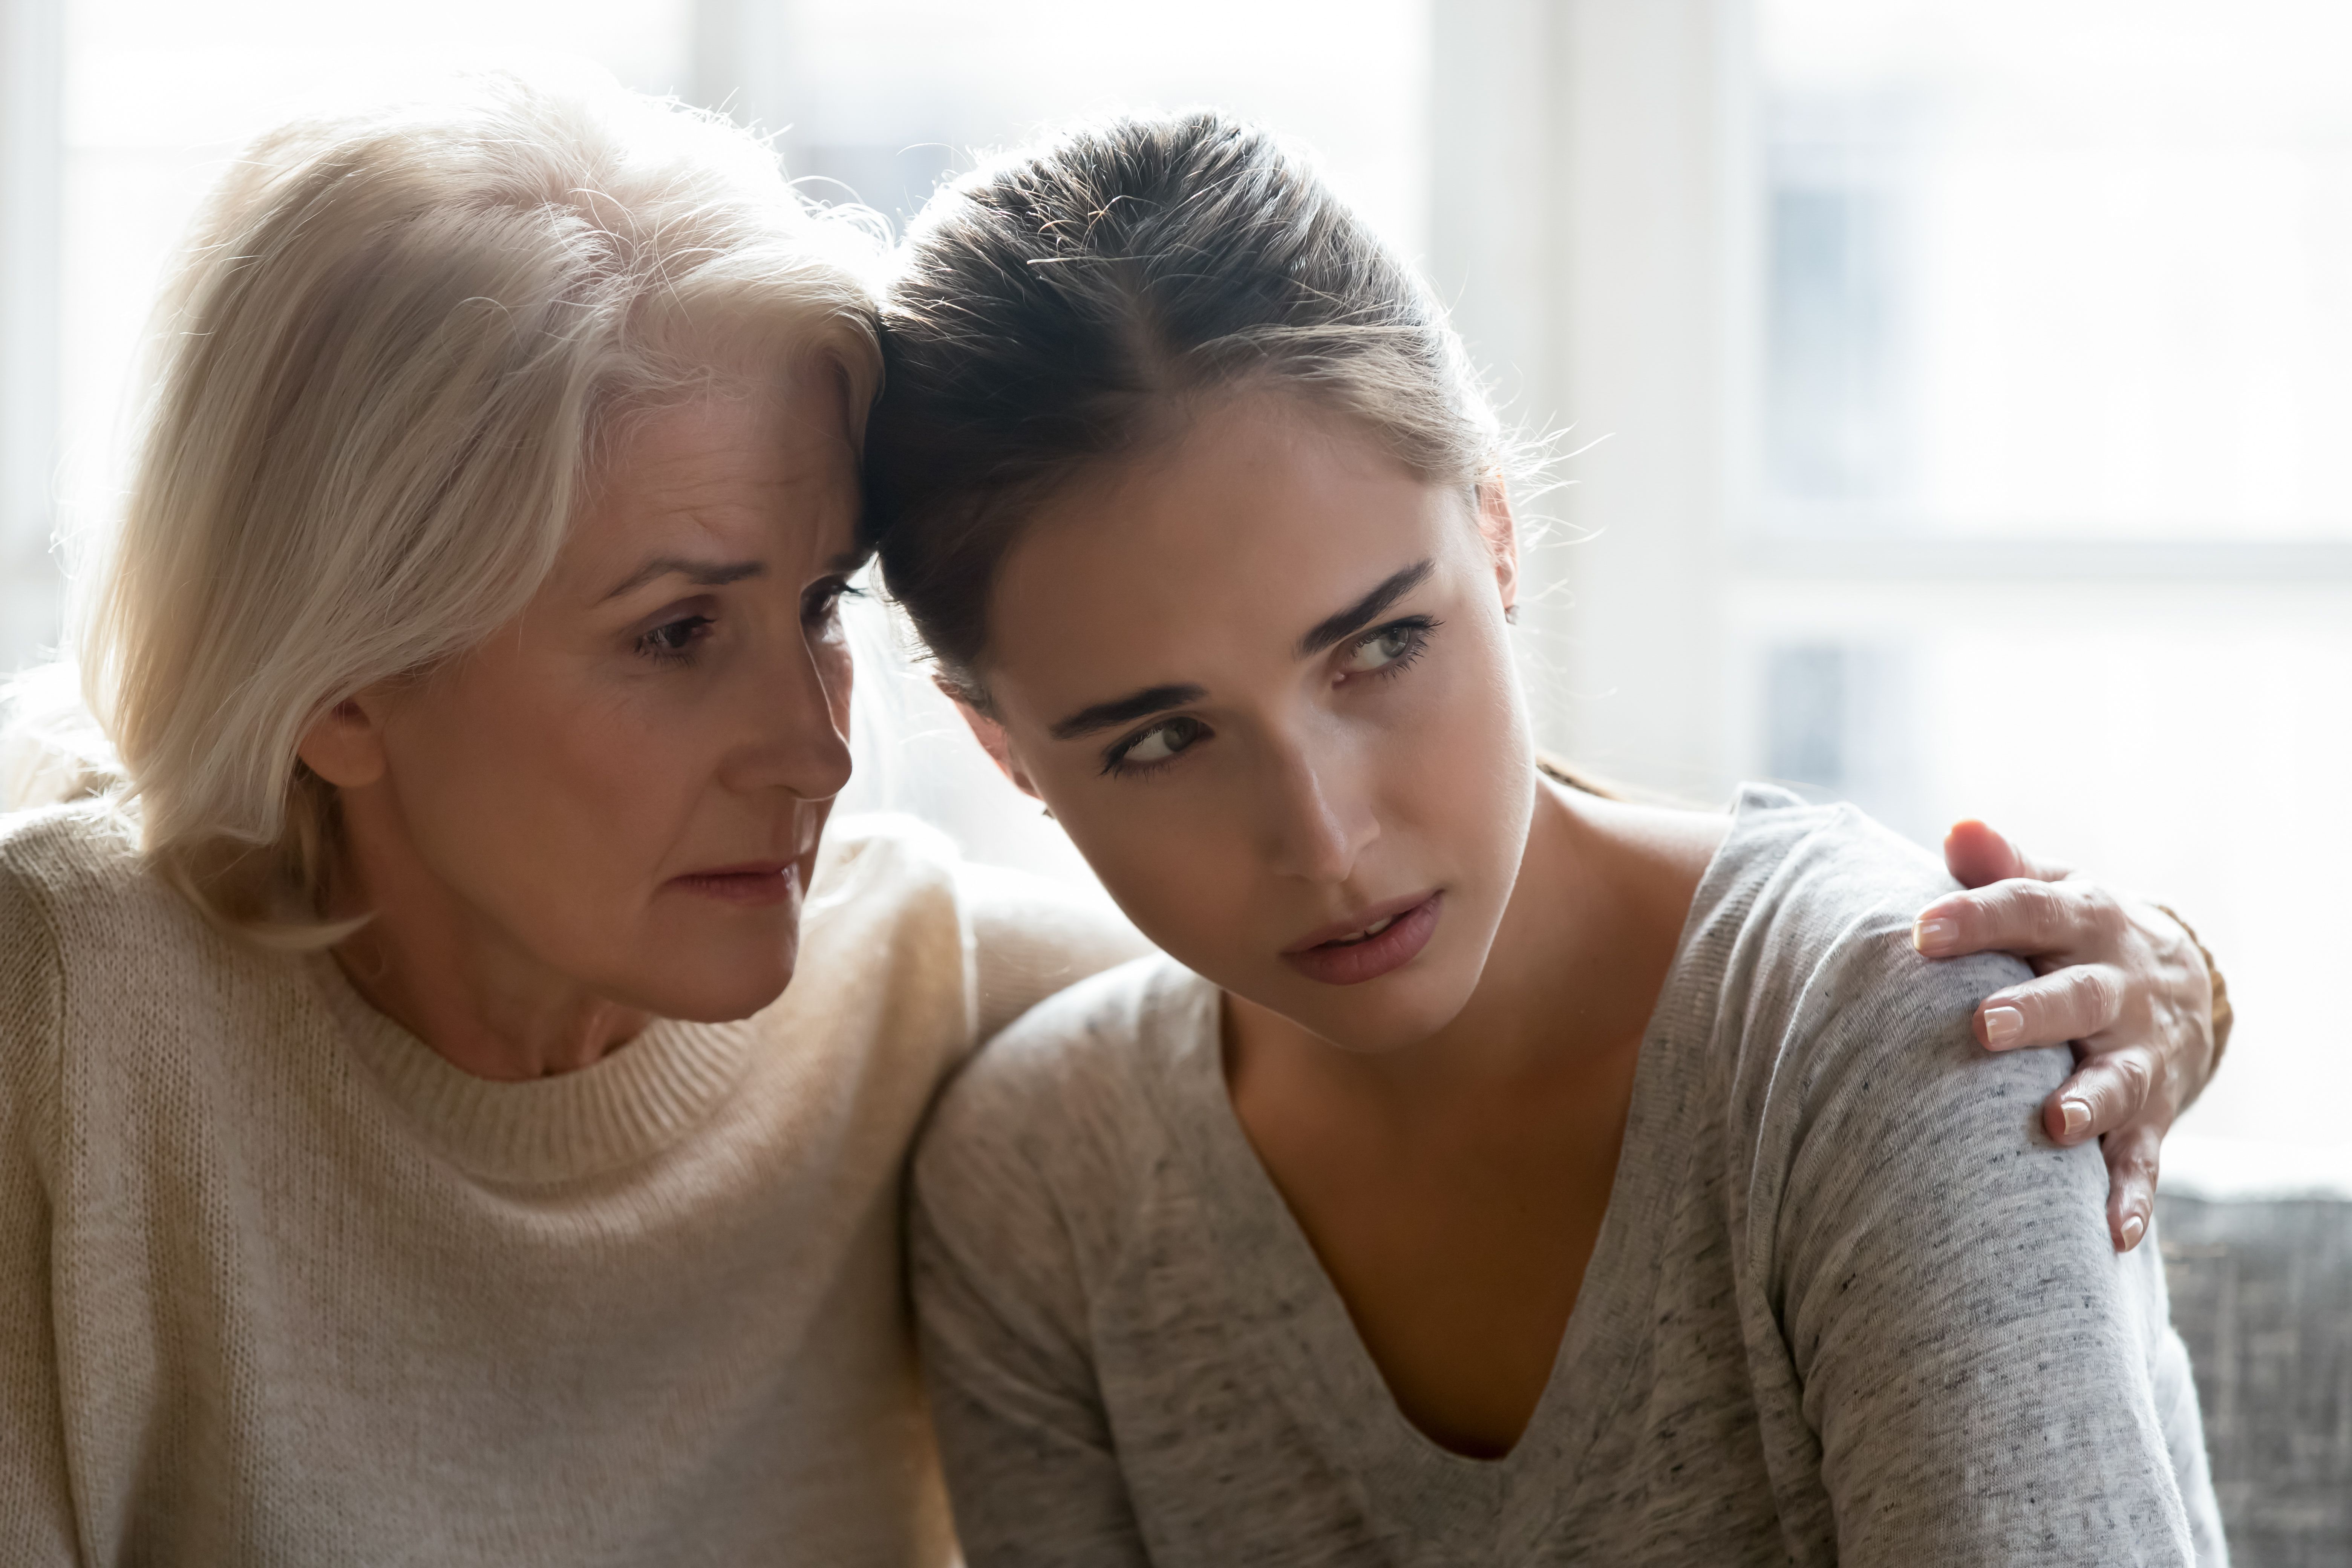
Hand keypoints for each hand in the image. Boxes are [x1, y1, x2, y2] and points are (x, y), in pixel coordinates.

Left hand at [1911, 821, 2217, 1253]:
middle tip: (1982, 1026)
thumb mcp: (2051, 891)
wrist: (2180, 980)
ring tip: (2055, 1124)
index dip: (1975, 919)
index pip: (2028, 911)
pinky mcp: (2153, 1114)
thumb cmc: (2073, 935)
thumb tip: (1957, 829)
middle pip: (2078, 997)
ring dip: (2088, 1102)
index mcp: (2085, 923)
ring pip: (2117, 1079)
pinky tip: (2110, 1233)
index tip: (1919, 931)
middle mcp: (2117, 988)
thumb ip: (2001, 870)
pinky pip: (2144, 1159)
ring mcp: (2139, 1054)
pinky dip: (2131, 1195)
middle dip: (2035, 1013)